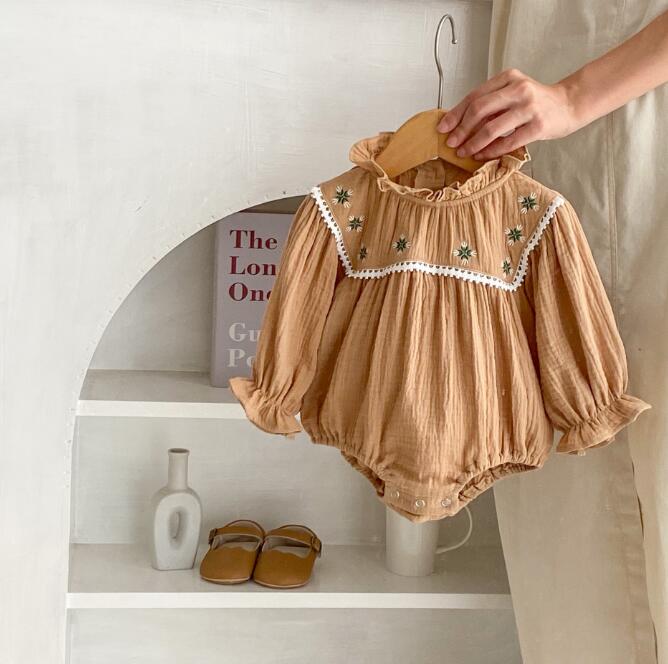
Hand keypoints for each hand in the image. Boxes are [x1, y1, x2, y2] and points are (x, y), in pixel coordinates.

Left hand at [436, 68, 580, 159]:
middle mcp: (518, 89)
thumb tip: (458, 122)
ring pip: (491, 128)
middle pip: (479, 110)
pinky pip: (507, 142)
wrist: (570, 104)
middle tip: (451, 143)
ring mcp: (529, 107)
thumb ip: (491, 103)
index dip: (455, 114)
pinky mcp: (538, 126)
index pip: (474, 96)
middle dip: (461, 129)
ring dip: (473, 143)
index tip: (442, 127)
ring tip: (464, 152)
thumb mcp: (512, 93)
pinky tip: (482, 156)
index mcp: (508, 78)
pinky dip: (491, 151)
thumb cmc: (536, 102)